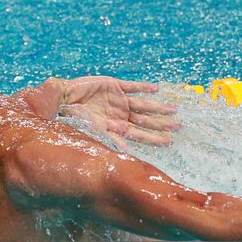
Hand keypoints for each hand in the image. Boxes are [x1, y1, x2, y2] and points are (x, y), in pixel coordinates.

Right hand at [56, 77, 180, 149]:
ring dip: (157, 106)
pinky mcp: (114, 85)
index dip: (154, 138)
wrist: (62, 98)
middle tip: (179, 126)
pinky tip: (155, 89)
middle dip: (161, 123)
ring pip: (142, 104)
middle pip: (145, 121)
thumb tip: (127, 155)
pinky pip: (132, 86)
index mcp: (117, 127)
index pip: (140, 135)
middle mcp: (120, 114)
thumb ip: (112, 140)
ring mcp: (119, 100)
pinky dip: (143, 87)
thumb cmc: (75, 118)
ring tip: (172, 109)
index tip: (170, 142)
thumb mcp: (94, 131)